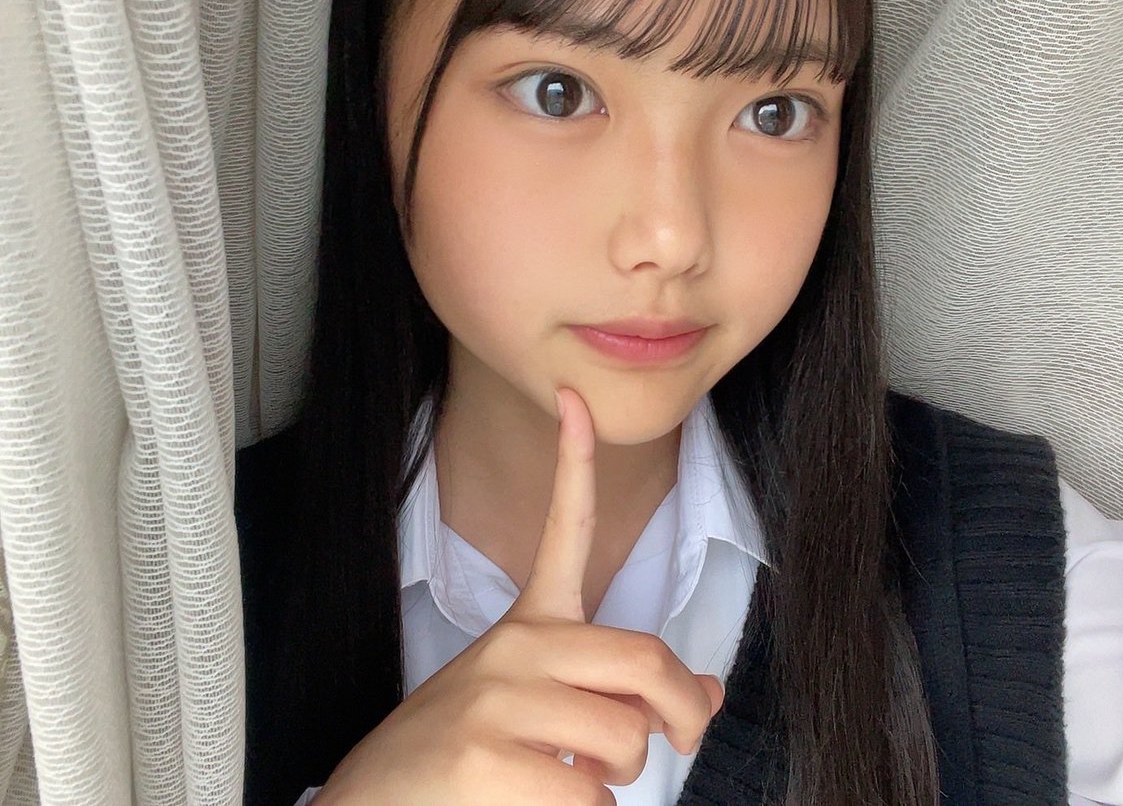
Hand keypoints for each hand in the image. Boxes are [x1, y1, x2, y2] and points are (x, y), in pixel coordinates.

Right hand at [313, 388, 724, 804]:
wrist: (373, 800)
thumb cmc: (468, 756)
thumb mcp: (545, 709)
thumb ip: (621, 693)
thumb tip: (705, 692)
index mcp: (527, 626)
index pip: (563, 533)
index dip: (575, 463)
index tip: (577, 400)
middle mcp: (514, 647)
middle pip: (644, 659)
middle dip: (681, 712)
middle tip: (679, 738)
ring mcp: (496, 698)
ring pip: (625, 737)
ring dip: (620, 776)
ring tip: (571, 777)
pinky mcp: (485, 760)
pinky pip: (589, 795)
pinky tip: (537, 804)